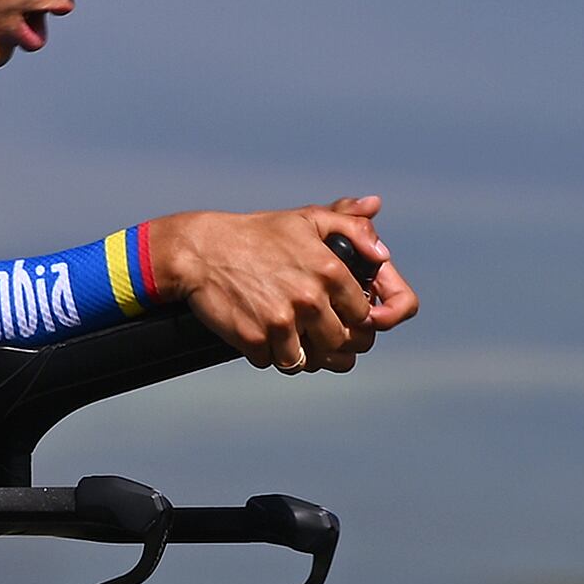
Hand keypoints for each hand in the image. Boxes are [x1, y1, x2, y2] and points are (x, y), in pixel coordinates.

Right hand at [138, 199, 416, 373]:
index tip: (343, 319)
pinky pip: (273, 363)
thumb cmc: (256, 234)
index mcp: (330, 271)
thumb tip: (383, 253)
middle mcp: (310, 299)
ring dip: (303, 356)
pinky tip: (263, 336)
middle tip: (319, 337)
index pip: (364, 317)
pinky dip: (269, 355)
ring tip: (293, 341)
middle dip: (332, 344)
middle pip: (341, 344)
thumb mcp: (307, 220)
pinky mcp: (255, 339)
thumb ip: (353, 229)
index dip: (356, 321)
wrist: (200, 250)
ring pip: (310, 361)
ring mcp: (282, 322)